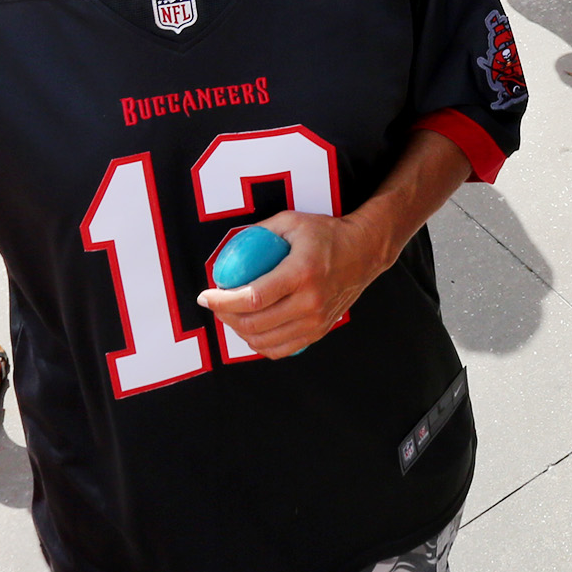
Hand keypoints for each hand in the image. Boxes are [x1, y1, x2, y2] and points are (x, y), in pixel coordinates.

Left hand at [198, 207, 387, 355]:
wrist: (365, 252)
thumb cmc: (327, 234)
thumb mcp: (291, 222)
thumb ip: (260, 233)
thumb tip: (230, 250)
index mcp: (301, 273)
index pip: (252, 297)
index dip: (222, 301)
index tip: (206, 296)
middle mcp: (310, 302)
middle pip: (254, 323)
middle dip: (225, 317)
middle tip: (215, 304)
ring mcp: (316, 321)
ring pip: (265, 341)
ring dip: (240, 332)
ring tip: (230, 316)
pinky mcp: (319, 331)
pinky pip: (281, 349)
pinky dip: (260, 344)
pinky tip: (251, 329)